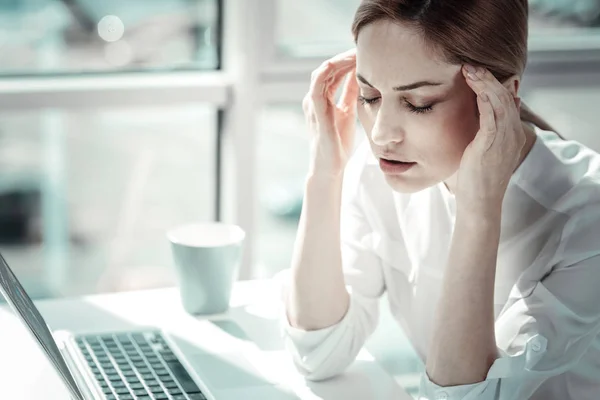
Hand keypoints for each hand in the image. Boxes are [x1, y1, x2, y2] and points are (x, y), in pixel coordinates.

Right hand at [303, 49, 358, 177]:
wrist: (331, 167)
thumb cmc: (338, 143)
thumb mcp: (348, 112)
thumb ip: (350, 95)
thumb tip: (361, 77)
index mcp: (322, 99)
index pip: (333, 72)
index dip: (347, 61)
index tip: (365, 54)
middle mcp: (314, 99)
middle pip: (328, 69)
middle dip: (345, 57)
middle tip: (363, 49)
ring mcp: (313, 105)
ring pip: (322, 73)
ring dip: (339, 61)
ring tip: (356, 54)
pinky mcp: (316, 113)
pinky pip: (317, 87)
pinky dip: (327, 72)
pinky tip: (341, 64)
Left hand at [458, 65, 526, 214]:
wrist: (479, 202)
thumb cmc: (475, 178)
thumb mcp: (482, 150)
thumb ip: (483, 131)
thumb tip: (477, 115)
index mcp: (512, 134)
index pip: (507, 101)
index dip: (493, 84)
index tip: (476, 72)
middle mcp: (512, 134)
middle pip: (505, 97)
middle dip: (488, 78)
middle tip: (470, 65)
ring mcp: (504, 139)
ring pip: (500, 102)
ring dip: (484, 83)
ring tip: (469, 70)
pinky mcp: (491, 145)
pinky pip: (491, 115)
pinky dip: (484, 98)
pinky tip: (474, 87)